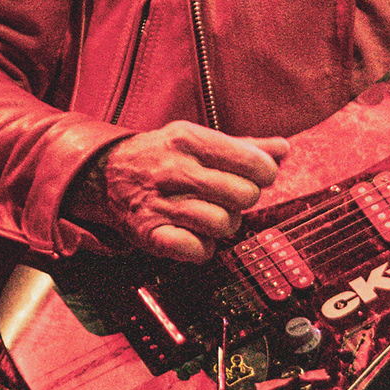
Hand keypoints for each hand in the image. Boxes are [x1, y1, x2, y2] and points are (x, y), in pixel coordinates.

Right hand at [65, 120, 288, 262]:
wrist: (106, 175)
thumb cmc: (163, 157)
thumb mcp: (198, 140)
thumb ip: (242, 146)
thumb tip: (283, 149)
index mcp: (190, 139)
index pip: (253, 162)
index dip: (263, 174)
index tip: (256, 176)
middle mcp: (174, 169)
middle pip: (244, 196)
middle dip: (243, 201)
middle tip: (229, 198)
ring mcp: (160, 203)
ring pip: (223, 225)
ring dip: (223, 225)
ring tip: (209, 215)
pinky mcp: (150, 233)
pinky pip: (196, 250)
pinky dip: (201, 248)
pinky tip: (193, 235)